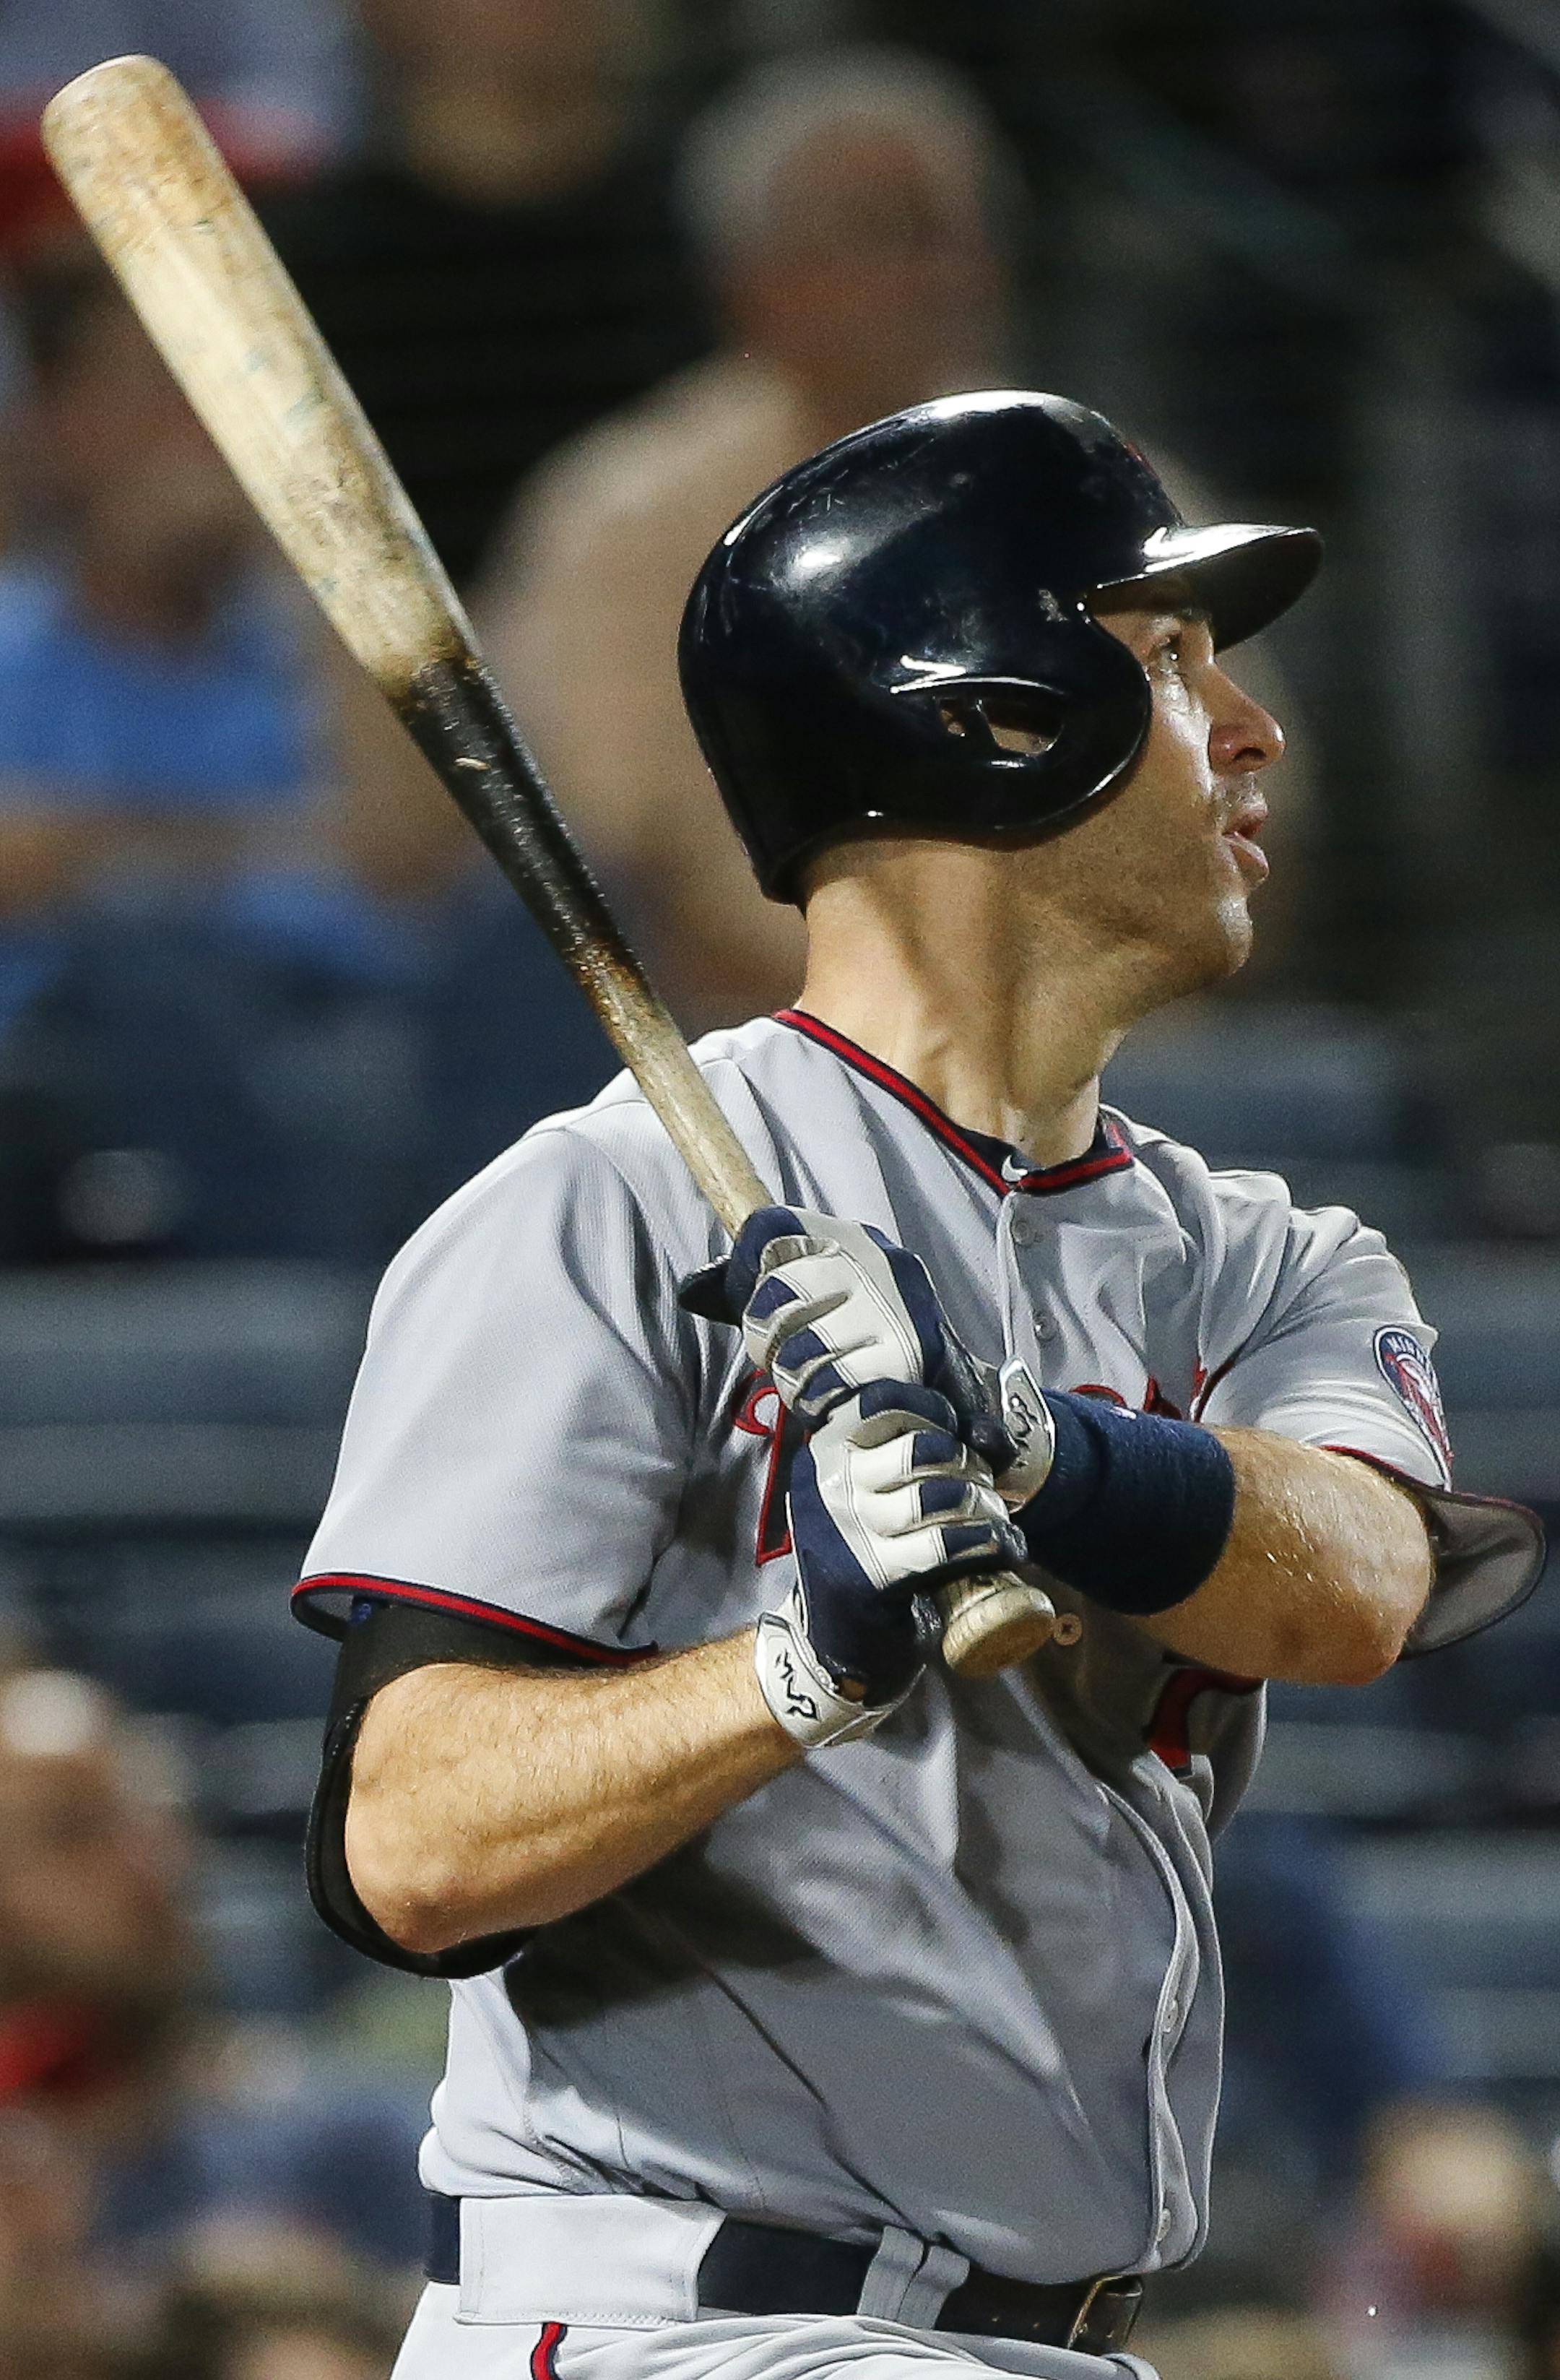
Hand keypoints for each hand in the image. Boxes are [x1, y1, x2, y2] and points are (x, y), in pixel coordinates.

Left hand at [683, 1204, 980, 1425]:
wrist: (938, 1379)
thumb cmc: (859, 1333)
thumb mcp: (813, 1293)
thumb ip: (752, 1283)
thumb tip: (692, 1291)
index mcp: (848, 1237)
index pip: (768, 1230)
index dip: (749, 1274)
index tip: (760, 1303)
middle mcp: (875, 1262)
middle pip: (779, 1289)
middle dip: (765, 1332)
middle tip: (780, 1351)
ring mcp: (891, 1309)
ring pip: (800, 1345)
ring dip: (791, 1373)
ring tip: (808, 1377)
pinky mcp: (902, 1359)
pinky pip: (829, 1383)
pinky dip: (818, 1397)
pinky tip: (828, 1395)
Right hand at [754, 1380, 1027, 1747]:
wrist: (835, 1647)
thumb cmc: (869, 1558)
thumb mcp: (873, 1499)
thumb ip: (914, 1459)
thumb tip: (993, 1434)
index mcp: (824, 1453)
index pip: (881, 1400)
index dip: (934, 1409)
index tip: (961, 1433)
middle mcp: (825, 1483)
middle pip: (921, 1447)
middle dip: (968, 1464)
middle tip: (985, 1489)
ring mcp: (843, 1530)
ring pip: (937, 1495)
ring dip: (983, 1506)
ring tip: (998, 1522)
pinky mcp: (867, 1577)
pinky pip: (943, 1545)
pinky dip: (987, 1543)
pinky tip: (1007, 1549)